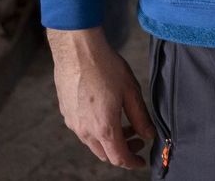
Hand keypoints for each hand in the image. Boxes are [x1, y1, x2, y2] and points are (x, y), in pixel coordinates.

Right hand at [49, 27, 155, 167]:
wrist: (77, 51)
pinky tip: (107, 113)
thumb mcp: (131, 92)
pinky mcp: (65, 113)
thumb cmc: (106, 68)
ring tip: (124, 124)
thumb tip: (148, 135)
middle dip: (123, 151)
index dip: (132, 162)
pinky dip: (97, 130)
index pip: (119, 158)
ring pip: (93, 143)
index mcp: (104, 128)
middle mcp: (85, 131)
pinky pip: (83, 130)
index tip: (142, 160)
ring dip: (110, 140)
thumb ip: (140, 117)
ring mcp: (72, 123)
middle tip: (137, 138)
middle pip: (105, 154)